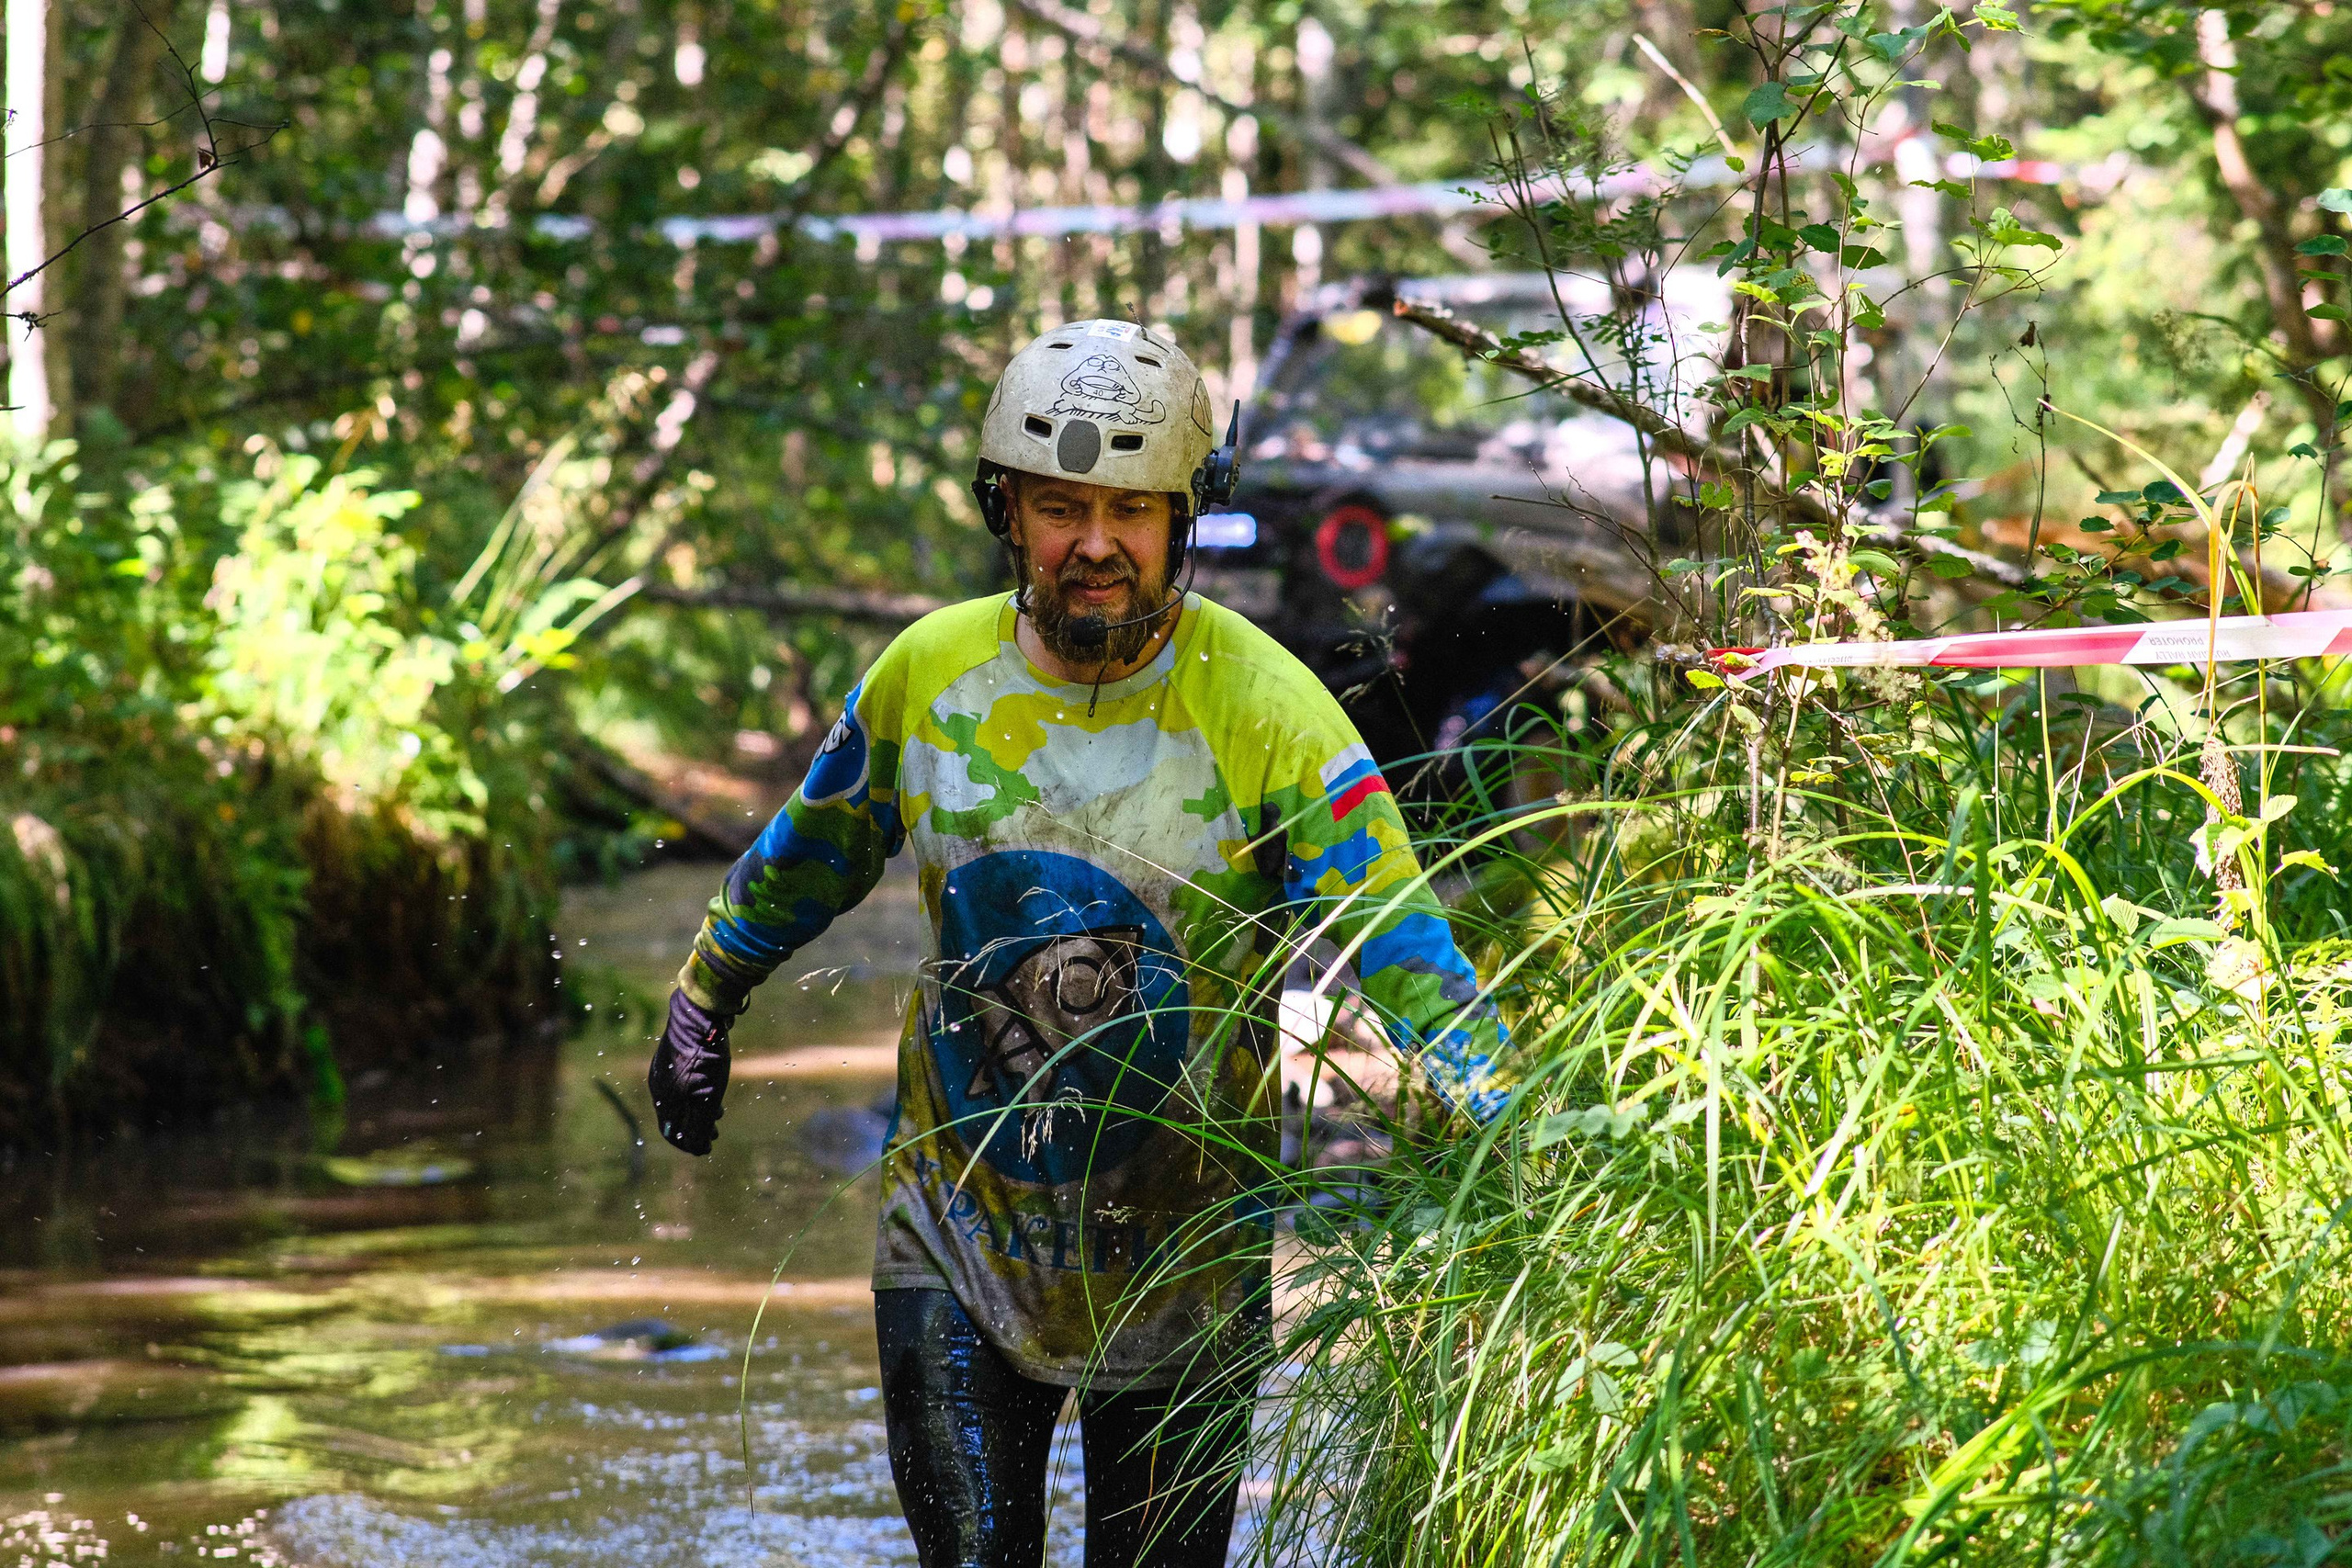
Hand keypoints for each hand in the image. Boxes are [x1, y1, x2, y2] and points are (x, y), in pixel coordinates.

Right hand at [648, 989, 733, 1154]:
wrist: (701, 1014)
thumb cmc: (707, 1058)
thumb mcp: (708, 1096)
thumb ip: (700, 1124)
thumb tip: (696, 1149)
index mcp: (665, 1099)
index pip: (672, 1132)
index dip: (689, 1144)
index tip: (706, 1149)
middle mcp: (659, 1086)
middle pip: (675, 1117)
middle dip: (696, 1129)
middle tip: (714, 1134)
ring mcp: (664, 1070)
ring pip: (680, 1100)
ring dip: (698, 1112)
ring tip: (718, 1115)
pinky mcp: (672, 1057)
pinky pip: (681, 1084)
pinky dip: (695, 1095)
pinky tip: (711, 1091)